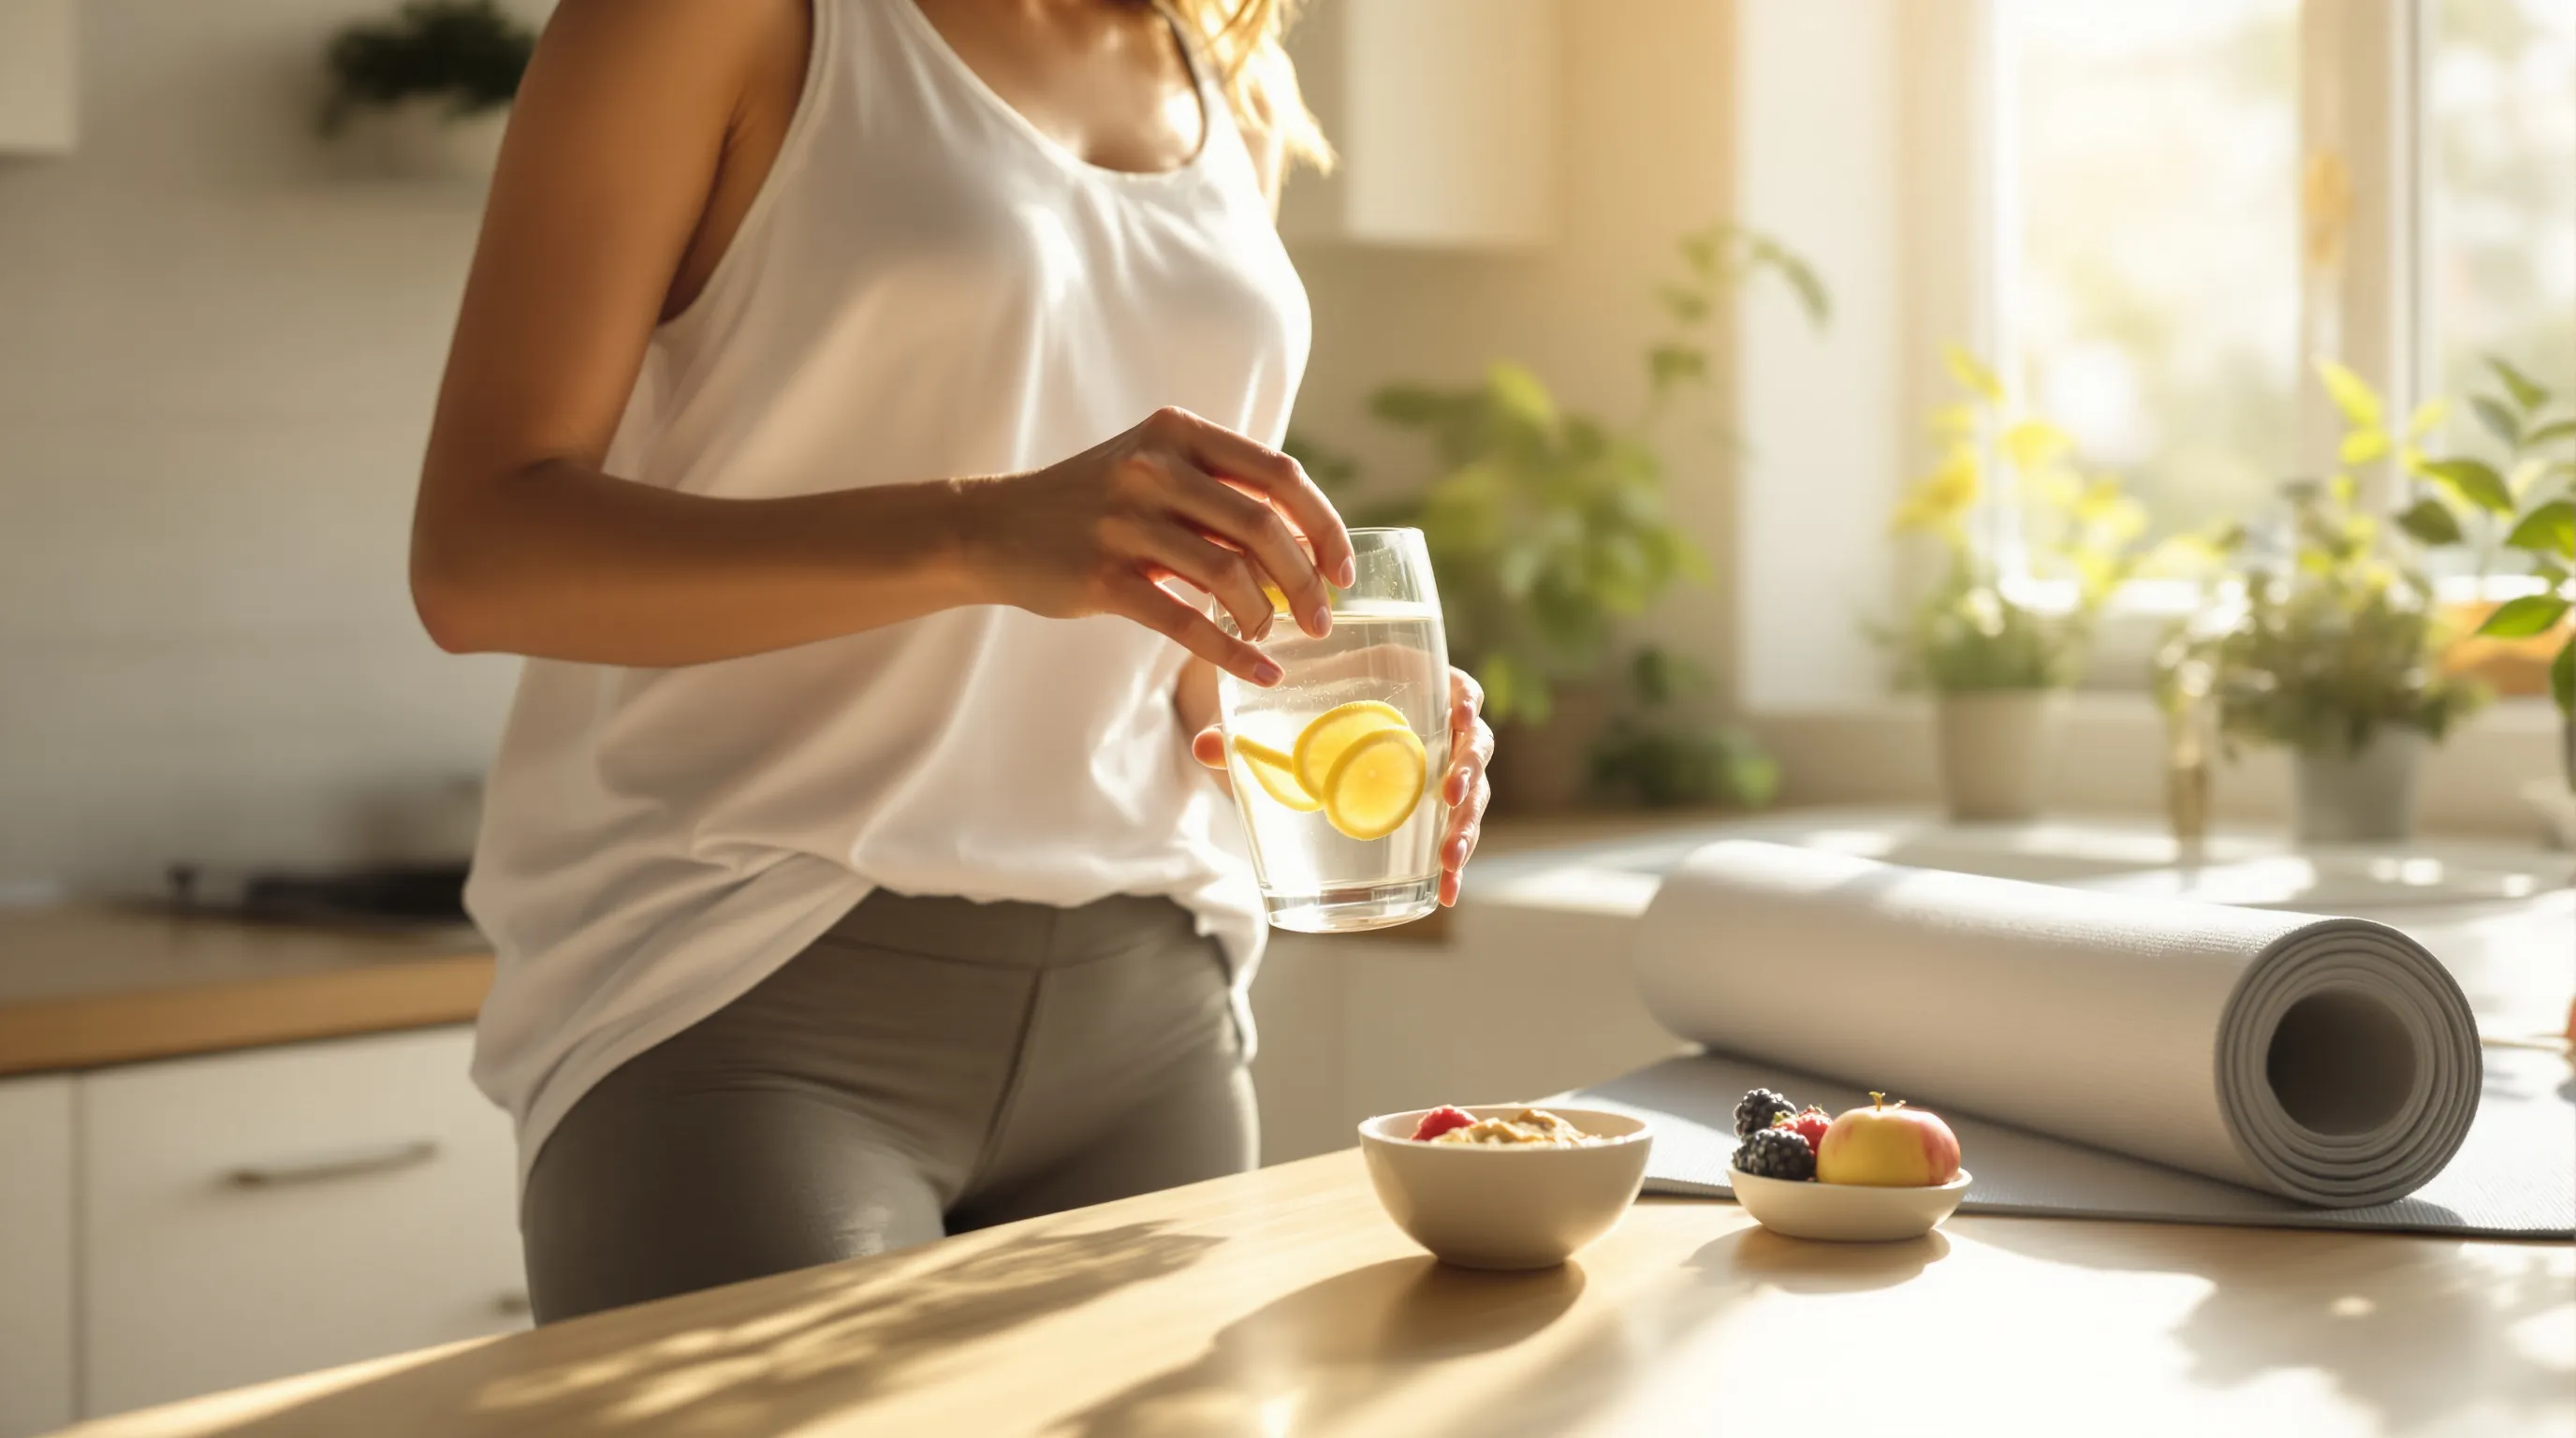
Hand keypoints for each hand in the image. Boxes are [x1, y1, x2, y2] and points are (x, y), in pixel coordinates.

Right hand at [960, 407, 1353, 684]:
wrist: (994, 527)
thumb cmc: (1093, 503)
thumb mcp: (1154, 469)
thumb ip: (1219, 493)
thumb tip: (1304, 543)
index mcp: (1178, 433)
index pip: (1279, 474)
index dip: (1323, 525)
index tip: (1343, 570)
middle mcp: (1153, 468)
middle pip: (1262, 526)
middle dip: (1306, 580)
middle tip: (1321, 619)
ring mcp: (1124, 521)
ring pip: (1228, 575)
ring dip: (1267, 617)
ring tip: (1275, 638)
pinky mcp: (1102, 576)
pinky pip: (1184, 620)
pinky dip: (1231, 651)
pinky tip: (1257, 670)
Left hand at [1189, 666, 1494, 908]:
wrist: (1293, 740)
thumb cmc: (1296, 713)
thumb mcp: (1272, 718)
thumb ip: (1242, 731)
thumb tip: (1206, 747)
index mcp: (1414, 688)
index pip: (1457, 687)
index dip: (1467, 701)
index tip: (1461, 717)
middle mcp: (1436, 729)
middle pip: (1474, 746)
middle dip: (1469, 774)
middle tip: (1450, 797)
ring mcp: (1438, 773)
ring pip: (1471, 796)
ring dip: (1467, 826)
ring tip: (1449, 859)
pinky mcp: (1431, 812)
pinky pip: (1451, 833)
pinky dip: (1453, 862)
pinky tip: (1447, 892)